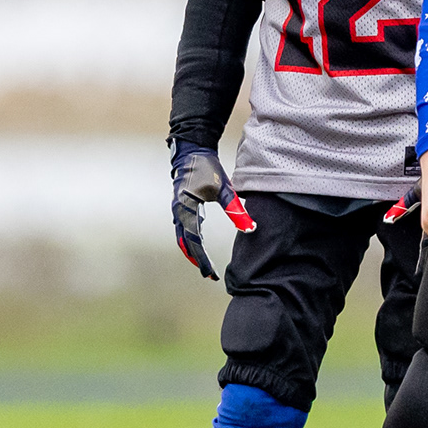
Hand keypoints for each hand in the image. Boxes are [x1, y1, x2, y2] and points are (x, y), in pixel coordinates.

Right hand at [171, 143, 255, 279]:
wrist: (192, 150)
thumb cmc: (208, 168)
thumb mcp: (224, 189)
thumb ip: (236, 210)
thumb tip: (251, 228)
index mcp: (187, 209)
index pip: (195, 242)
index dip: (203, 260)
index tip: (212, 274)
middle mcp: (178, 212)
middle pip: (186, 244)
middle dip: (198, 260)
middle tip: (210, 276)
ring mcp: (177, 210)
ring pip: (182, 238)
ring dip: (192, 252)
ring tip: (205, 266)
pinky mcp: (181, 207)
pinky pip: (183, 230)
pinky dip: (190, 241)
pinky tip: (199, 247)